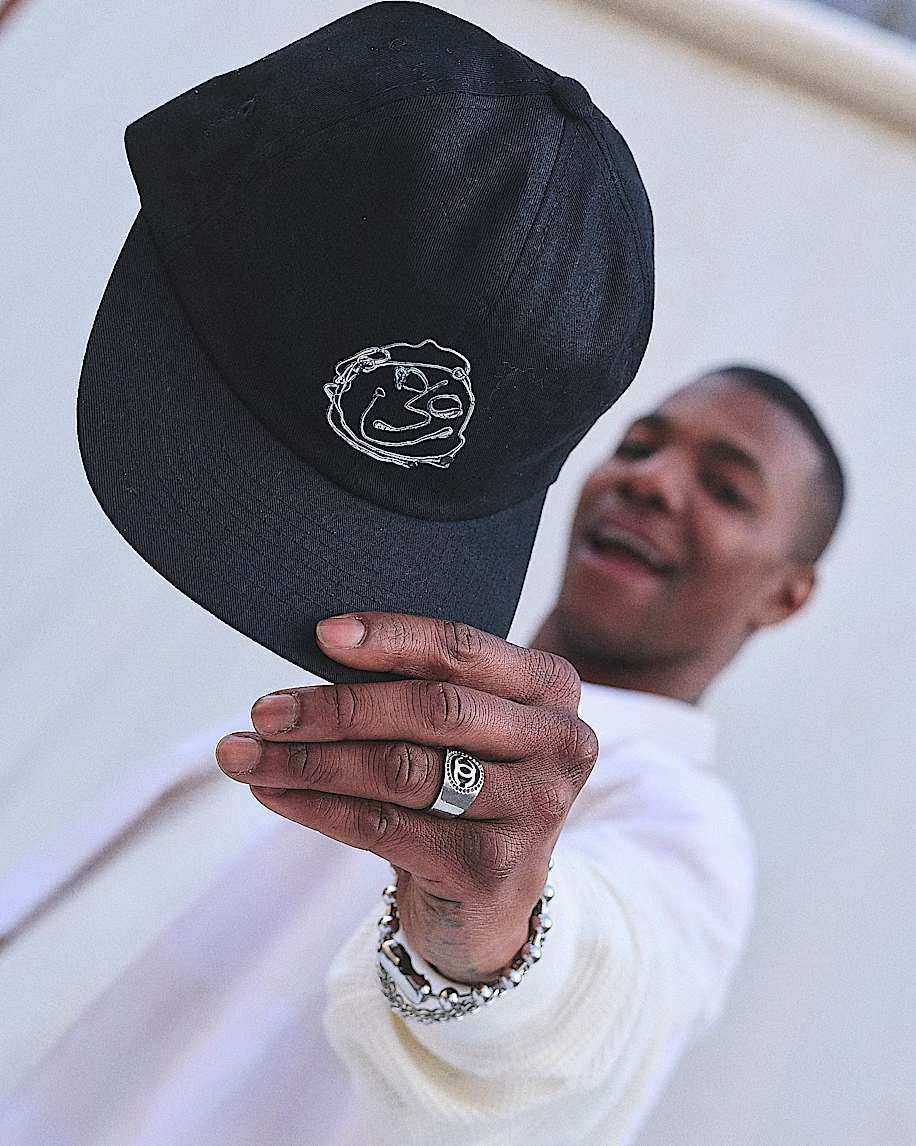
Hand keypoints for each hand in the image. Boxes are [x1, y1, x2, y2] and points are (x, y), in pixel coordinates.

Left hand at [215, 613, 597, 983]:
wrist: (493, 894)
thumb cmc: (467, 783)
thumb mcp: (464, 726)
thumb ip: (418, 686)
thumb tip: (317, 650)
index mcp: (551, 688)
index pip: (465, 649)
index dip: (391, 639)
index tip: (321, 635)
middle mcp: (559, 743)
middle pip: (432, 711)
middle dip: (337, 708)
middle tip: (264, 710)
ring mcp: (532, 809)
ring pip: (401, 771)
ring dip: (310, 760)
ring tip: (246, 754)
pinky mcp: (492, 866)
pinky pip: (385, 827)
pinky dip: (318, 808)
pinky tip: (274, 793)